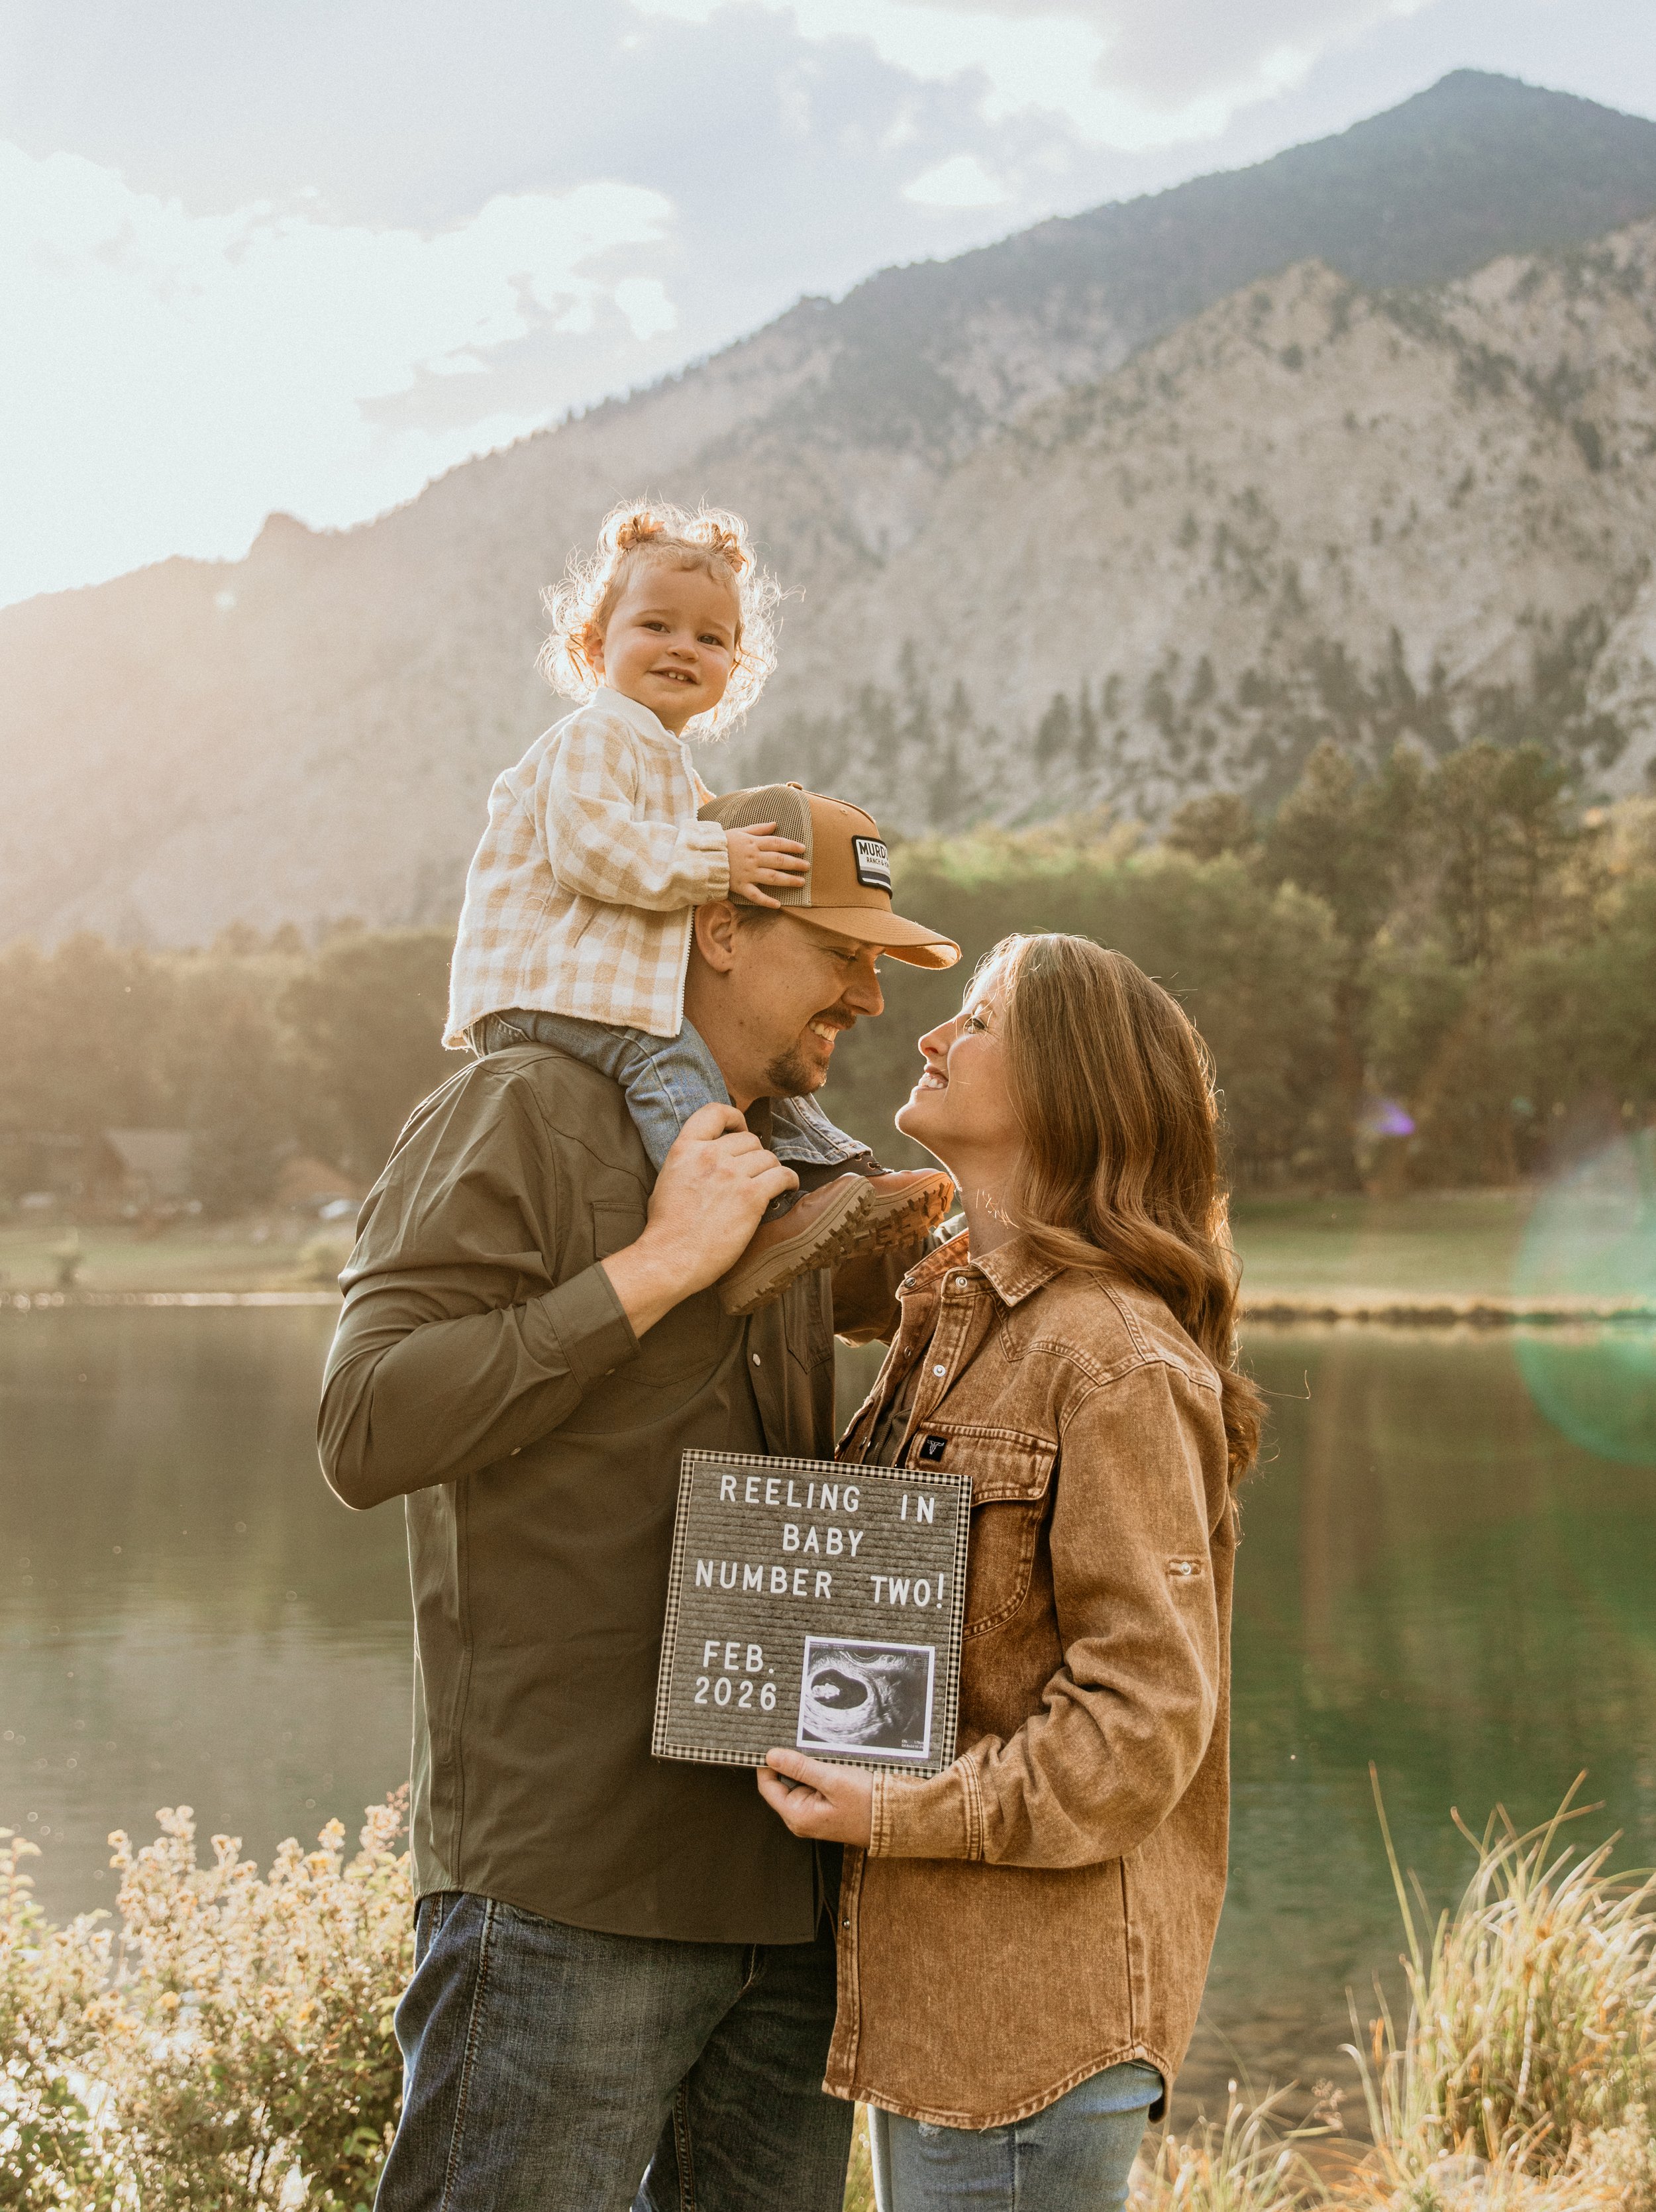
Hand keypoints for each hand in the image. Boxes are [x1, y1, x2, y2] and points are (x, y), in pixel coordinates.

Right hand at [599, 1103, 796, 1334]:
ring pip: (768, 1157)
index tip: (741, 1130)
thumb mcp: (668, 1179)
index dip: (734, 1117)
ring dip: (771, 1171)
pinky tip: (788, 1188)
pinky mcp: (751, 1196)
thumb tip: (711, 1157)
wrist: (670, 1258)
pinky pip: (782, 1176)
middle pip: (750, 1139)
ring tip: (770, 1185)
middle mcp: (710, 1155)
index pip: (715, 1112)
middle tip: (754, 1174)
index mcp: (685, 1148)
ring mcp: (731, 1174)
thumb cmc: (666, 1228)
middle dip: (755, 1155)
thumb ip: (690, 1161)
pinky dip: (789, 1181)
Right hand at [725, 822, 808, 907]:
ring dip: (788, 880)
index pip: (777, 843)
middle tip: (807, 866)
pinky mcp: (740, 886)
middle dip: (795, 863)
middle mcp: (753, 858)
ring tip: (801, 882)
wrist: (702, 856)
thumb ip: (758, 829)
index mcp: (753, 843)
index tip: (803, 849)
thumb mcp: (739, 831)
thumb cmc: (721, 843)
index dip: (792, 846)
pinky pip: (755, 895)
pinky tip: (778, 905)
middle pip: (779, 860)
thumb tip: (775, 824)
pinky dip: (767, 901)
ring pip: (772, 877)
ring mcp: (747, 873)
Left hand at [756, 1748, 873, 1846]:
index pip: (767, 1787)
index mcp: (797, 1816)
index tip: (772, 1742)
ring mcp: (812, 1816)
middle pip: (781, 1785)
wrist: (895, 1819)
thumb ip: (800, 1767)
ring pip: (797, 1784)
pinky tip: (827, 1765)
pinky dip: (815, 1775)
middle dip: (788, 1764)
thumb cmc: (866, 1802)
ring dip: (804, 1768)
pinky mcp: (823, 1810)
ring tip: (820, 1756)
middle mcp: (801, 1820)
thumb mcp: (832, 1779)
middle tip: (800, 1743)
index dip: (767, 1764)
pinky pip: (811, 1788)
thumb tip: (771, 1756)